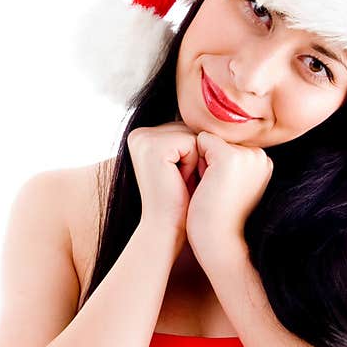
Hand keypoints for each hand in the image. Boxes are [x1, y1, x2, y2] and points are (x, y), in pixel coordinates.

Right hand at [127, 121, 199, 236]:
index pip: (183, 128)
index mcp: (141, 135)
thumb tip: (208, 117)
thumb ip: (182, 138)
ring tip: (178, 181)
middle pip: (188, 128)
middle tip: (178, 182)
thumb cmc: (177, 201)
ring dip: (194, 160)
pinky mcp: (153, 147)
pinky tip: (178, 180)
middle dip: (194, 156)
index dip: (191, 154)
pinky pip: (192, 143)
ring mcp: (143, 138)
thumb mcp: (179, 163)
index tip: (177, 177)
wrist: (165, 228)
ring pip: (192, 135)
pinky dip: (192, 164)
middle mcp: (138, 134)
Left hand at [186, 131, 272, 267]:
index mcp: (262, 163)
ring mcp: (247, 155)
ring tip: (211, 191)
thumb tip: (203, 140)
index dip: (211, 166)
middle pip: (215, 140)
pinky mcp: (230, 158)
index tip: (219, 192)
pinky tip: (205, 186)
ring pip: (207, 141)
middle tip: (215, 194)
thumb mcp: (228, 186)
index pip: (224, 145)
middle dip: (207, 162)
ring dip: (200, 163)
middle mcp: (260, 155)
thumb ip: (224, 163)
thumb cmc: (218, 221)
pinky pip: (199, 141)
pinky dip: (193, 162)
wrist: (221, 246)